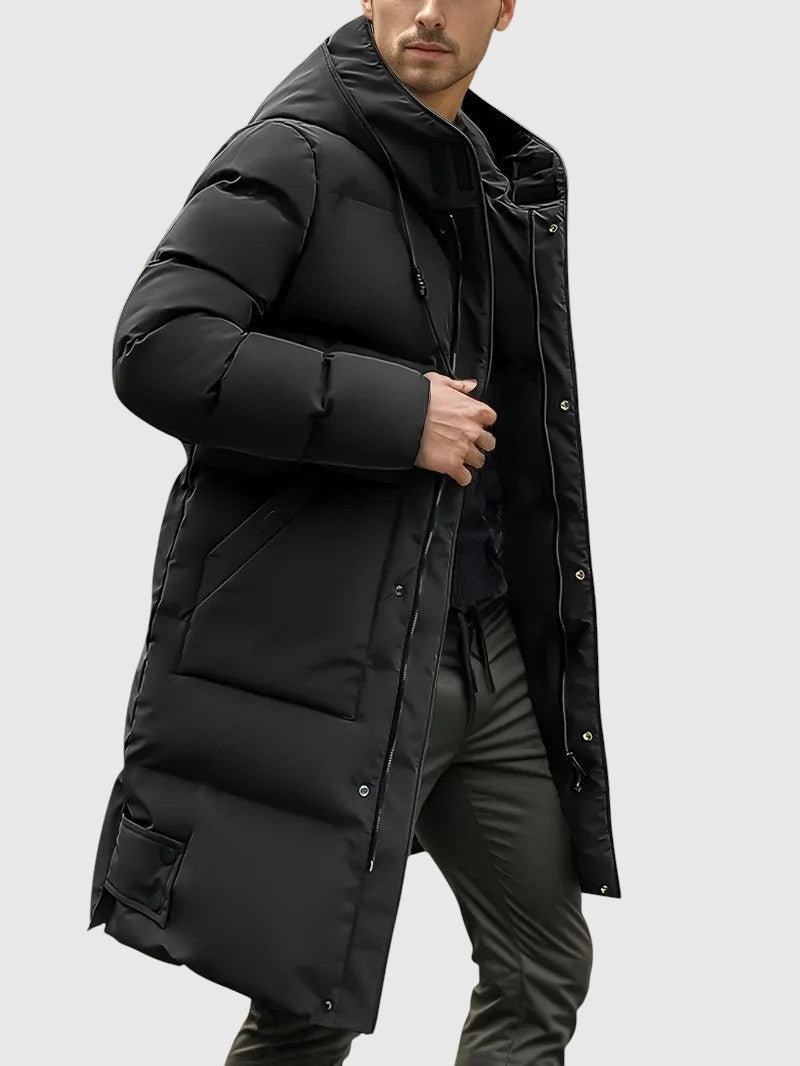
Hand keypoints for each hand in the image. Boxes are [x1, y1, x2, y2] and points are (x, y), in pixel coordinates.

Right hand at [414, 372, 496, 486]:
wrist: (404, 418)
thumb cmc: (419, 400)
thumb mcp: (438, 382)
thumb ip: (457, 385)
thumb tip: (469, 386)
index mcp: (473, 410)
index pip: (490, 419)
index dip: (482, 422)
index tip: (474, 423)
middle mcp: (472, 431)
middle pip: (488, 443)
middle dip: (480, 444)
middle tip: (468, 442)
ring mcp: (464, 449)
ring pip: (479, 461)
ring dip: (471, 460)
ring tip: (461, 458)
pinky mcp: (452, 465)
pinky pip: (465, 477)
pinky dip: (461, 477)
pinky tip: (457, 475)